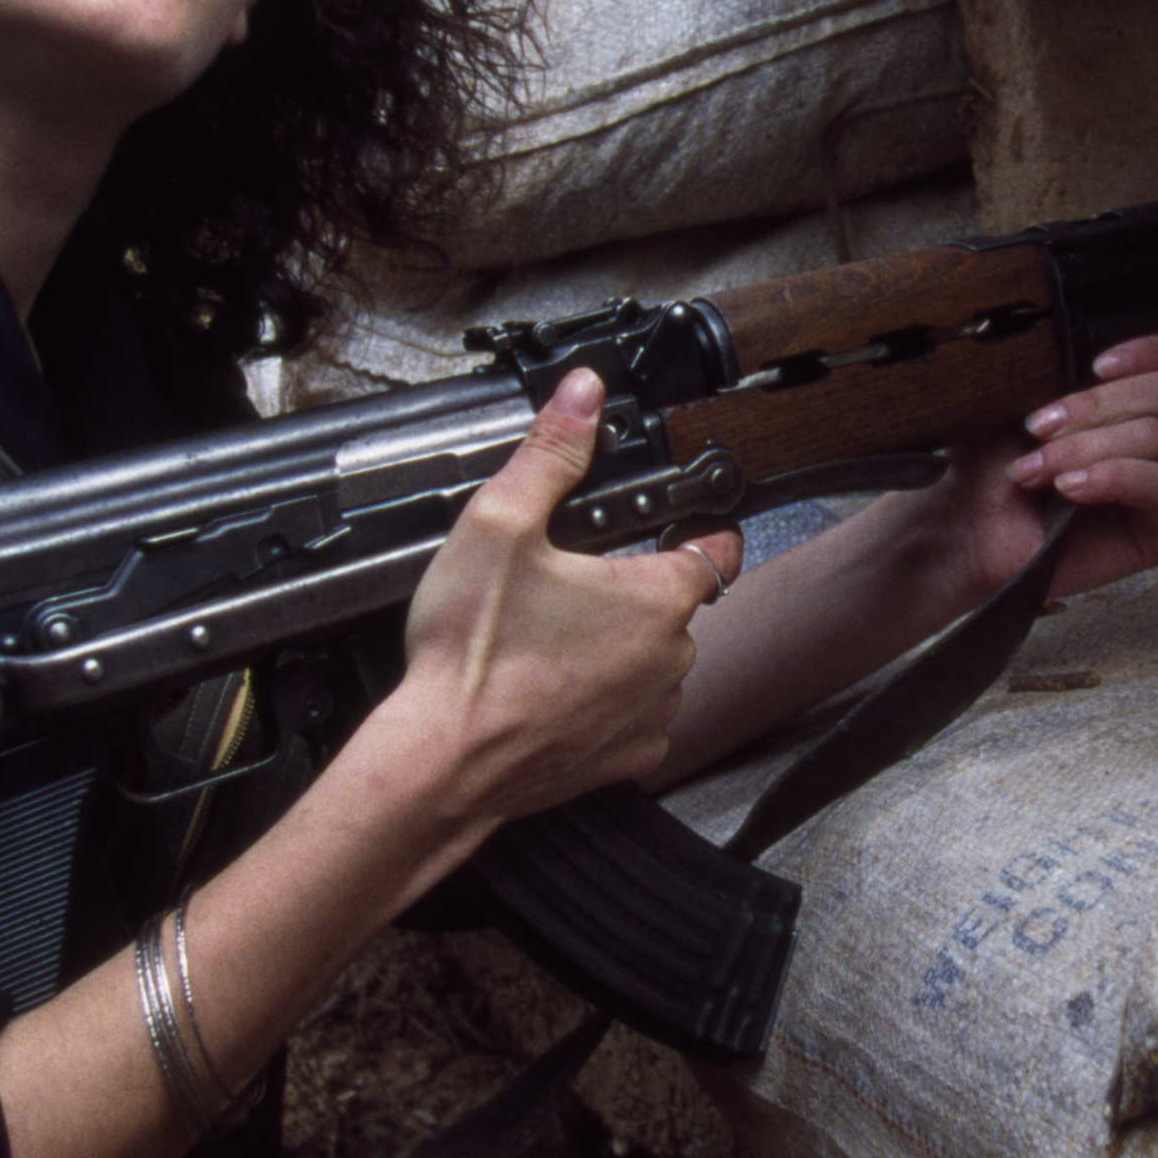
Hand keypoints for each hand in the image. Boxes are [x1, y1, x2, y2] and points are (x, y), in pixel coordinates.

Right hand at [364, 370, 737, 852]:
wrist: (440, 763)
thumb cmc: (473, 655)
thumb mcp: (500, 524)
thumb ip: (551, 453)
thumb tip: (584, 394)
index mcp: (657, 598)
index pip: (717, 549)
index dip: (698, 529)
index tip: (674, 524)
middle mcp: (671, 660)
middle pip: (676, 606)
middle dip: (635, 590)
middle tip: (568, 584)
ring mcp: (651, 715)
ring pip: (655, 663)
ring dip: (622, 649)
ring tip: (552, 640)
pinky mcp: (625, 760)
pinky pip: (633, 718)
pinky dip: (606, 704)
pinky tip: (553, 690)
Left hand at [934, 328, 1157, 605]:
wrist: (969, 528)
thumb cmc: (993, 461)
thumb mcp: (1026, 393)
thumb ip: (1071, 360)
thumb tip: (1090, 336)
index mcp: (1139, 395)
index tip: (1096, 365)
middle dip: (1096, 405)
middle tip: (1036, 428)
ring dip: (1086, 448)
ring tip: (1035, 470)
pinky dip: (1113, 477)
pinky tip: (1069, 491)